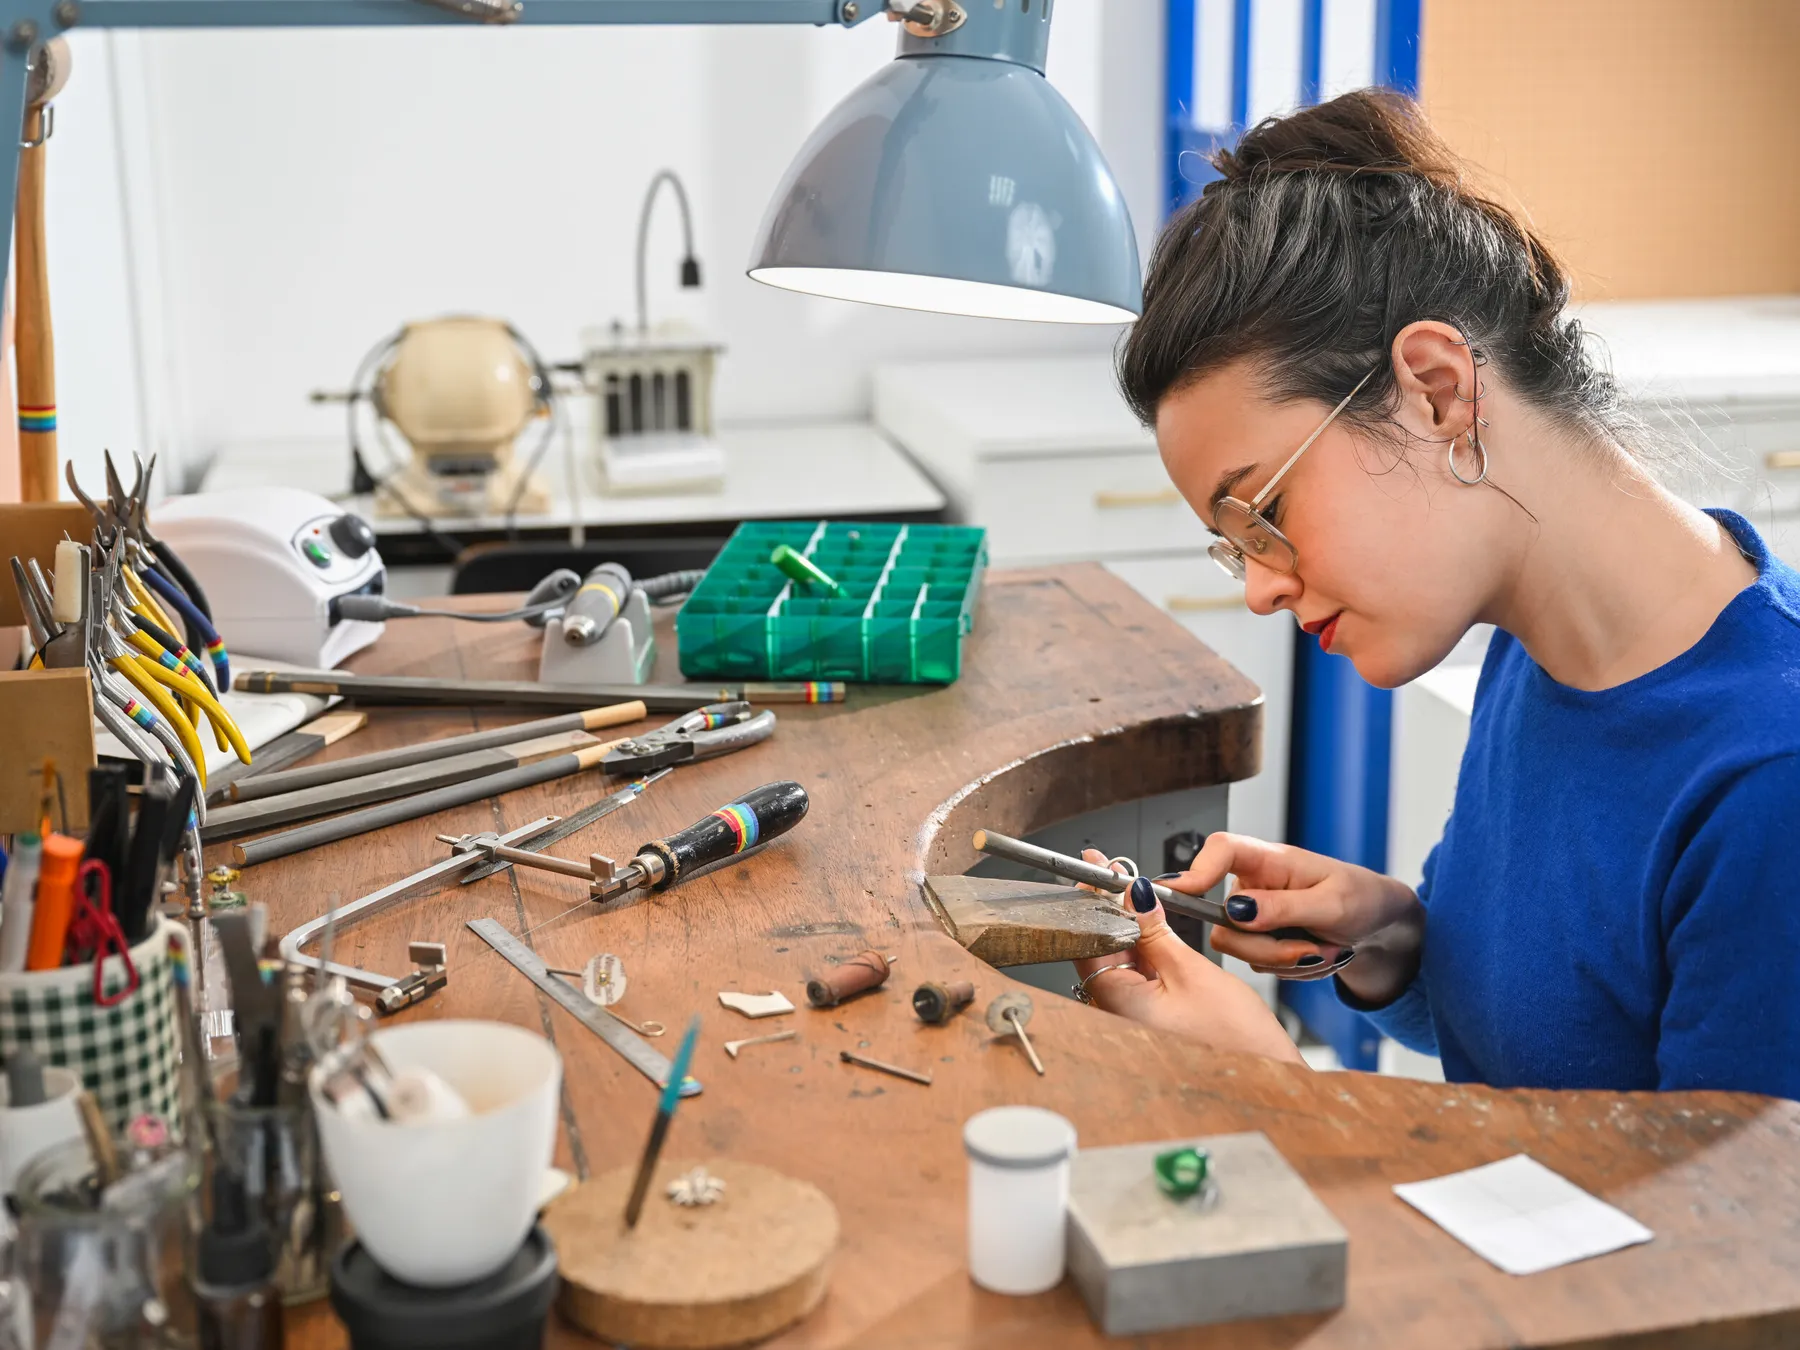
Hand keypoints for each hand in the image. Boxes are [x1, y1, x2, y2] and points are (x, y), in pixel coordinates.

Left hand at [1071, 853, 1302, 1064]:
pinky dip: (1142, 947)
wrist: (1268, 1077)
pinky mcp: (1152, 1017)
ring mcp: (1134, 1017)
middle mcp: (1118, 1014)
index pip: (1087, 942)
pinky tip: (1150, 924)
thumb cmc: (1237, 1041)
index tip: (1096, 872)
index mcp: (1118, 1006)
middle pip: (1100, 948)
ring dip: (1126, 925)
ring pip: (1120, 960)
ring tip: (1133, 891)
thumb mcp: (1192, 971)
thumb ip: (1156, 932)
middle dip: (1108, 908)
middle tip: (1114, 872)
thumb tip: (1135, 897)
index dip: (1091, 903)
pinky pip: (1137, 975)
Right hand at [1169, 833, 1423, 1006]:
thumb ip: (1283, 907)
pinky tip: (1315, 955)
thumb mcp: (1332, 904)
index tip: (1185, 892)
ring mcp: (1252, 915)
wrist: (1379, 925)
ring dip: (1286, 961)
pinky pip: (1258, 966)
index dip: (1196, 869)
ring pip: (1239, 951)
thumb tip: (1238, 910)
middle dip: (1268, 948)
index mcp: (1269, 860)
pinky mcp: (1258, 940)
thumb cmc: (1362, 899)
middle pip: (1224, 922)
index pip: (1221, 850)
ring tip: (1325, 949)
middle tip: (1311, 950)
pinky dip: (1291, 970)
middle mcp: (1252, 886)